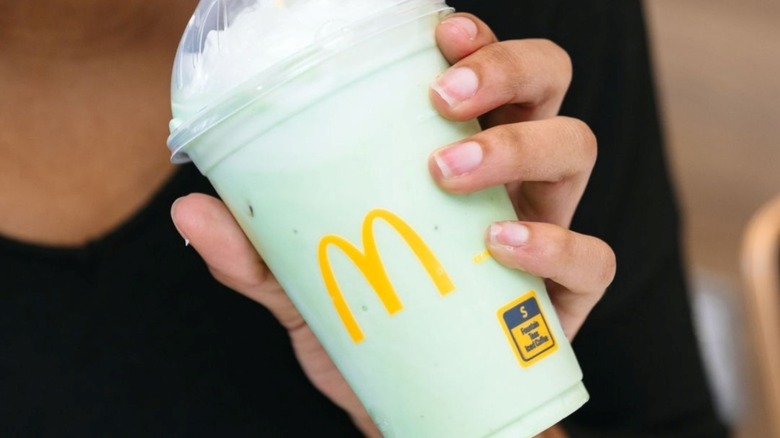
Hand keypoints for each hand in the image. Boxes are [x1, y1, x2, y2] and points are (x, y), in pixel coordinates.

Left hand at [171, 12, 614, 436]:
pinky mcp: (567, 296)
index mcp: (459, 154)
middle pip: (548, 86)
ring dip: (519, 145)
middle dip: (507, 69)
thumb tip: (189, 209)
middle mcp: (512, 178)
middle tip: (443, 96)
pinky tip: (499, 243)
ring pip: (576, 148)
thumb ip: (257, 254)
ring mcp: (547, 228)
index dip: (476, 40)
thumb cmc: (372, 331)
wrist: (413, 410)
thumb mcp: (305, 289)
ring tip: (449, 170)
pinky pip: (592, 256)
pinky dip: (554, 243)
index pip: (484, 73)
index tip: (439, 32)